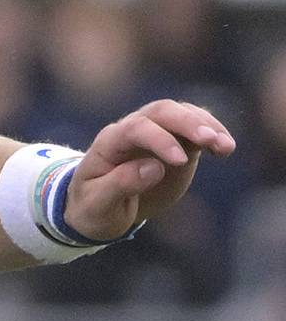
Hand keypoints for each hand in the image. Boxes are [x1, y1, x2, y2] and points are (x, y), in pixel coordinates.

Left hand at [60, 97, 235, 246]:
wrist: (101, 209)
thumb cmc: (93, 207)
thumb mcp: (98, 205)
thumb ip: (120, 185)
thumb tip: (154, 167)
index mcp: (109, 142)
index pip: (135, 129)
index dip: (159, 140)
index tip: (179, 161)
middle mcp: (132, 129)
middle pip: (162, 111)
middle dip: (187, 123)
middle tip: (210, 141)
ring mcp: (156, 132)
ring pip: (182, 113)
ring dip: (206, 126)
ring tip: (226, 147)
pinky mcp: (177, 141)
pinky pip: (196, 127)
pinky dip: (214, 132)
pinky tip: (226, 147)